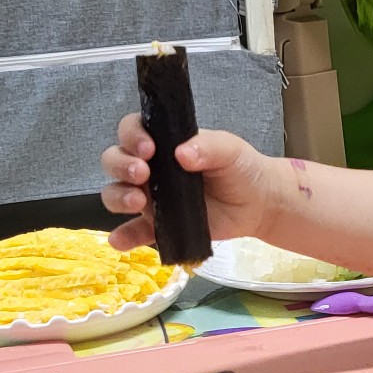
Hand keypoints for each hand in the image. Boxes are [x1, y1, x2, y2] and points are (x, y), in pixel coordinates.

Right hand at [99, 114, 277, 250]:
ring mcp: (150, 197)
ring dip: (117, 197)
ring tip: (137, 203)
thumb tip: (182, 153)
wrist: (257, 204)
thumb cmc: (240, 168)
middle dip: (121, 165)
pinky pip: (134, 232)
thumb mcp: (229, 150)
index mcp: (163, 142)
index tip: (148, 148)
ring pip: (116, 194)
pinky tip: (118, 241)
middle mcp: (149, 167)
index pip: (132, 130)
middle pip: (115, 160)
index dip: (132, 136)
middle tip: (142, 173)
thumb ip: (208, 146)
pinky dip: (123, 237)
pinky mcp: (157, 225)